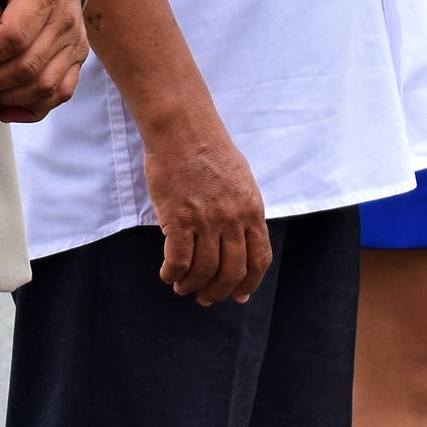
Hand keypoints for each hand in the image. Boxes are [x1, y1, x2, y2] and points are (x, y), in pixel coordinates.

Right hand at [136, 109, 268, 306]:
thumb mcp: (242, 179)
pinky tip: (168, 274)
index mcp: (252, 210)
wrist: (182, 129)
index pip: (258, 259)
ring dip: (192, 285)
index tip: (239, 295)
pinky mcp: (178, 218)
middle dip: (218, 291)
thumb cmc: (210, 149)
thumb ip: (243, 209)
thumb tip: (242, 234)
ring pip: (204, 270)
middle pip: (231, 271)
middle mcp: (232, 219)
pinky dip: (173, 273)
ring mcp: (206, 220)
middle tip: (206, 297)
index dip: (249, 283)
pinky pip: (178, 260)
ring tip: (183, 287)